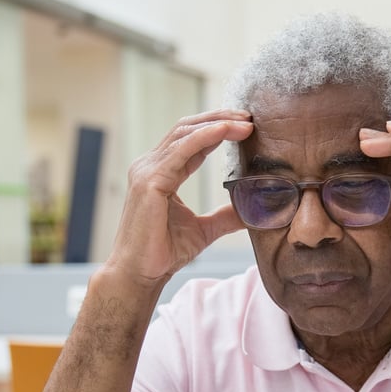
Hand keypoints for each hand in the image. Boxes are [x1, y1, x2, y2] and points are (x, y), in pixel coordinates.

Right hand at [105, 110, 253, 284]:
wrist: (139, 273)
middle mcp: (150, 165)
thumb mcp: (203, 230)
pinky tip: (226, 131)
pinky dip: (206, 137)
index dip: (217, 129)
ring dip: (218, 123)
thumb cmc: (162, 253)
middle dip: (219, 118)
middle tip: (249, 117)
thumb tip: (250, 211)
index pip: (190, 139)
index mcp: (160, 172)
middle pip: (187, 129)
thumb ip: (224, 217)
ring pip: (185, 133)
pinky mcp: (150, 180)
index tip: (245, 125)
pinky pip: (182, 150)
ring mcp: (147, 170)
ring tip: (245, 122)